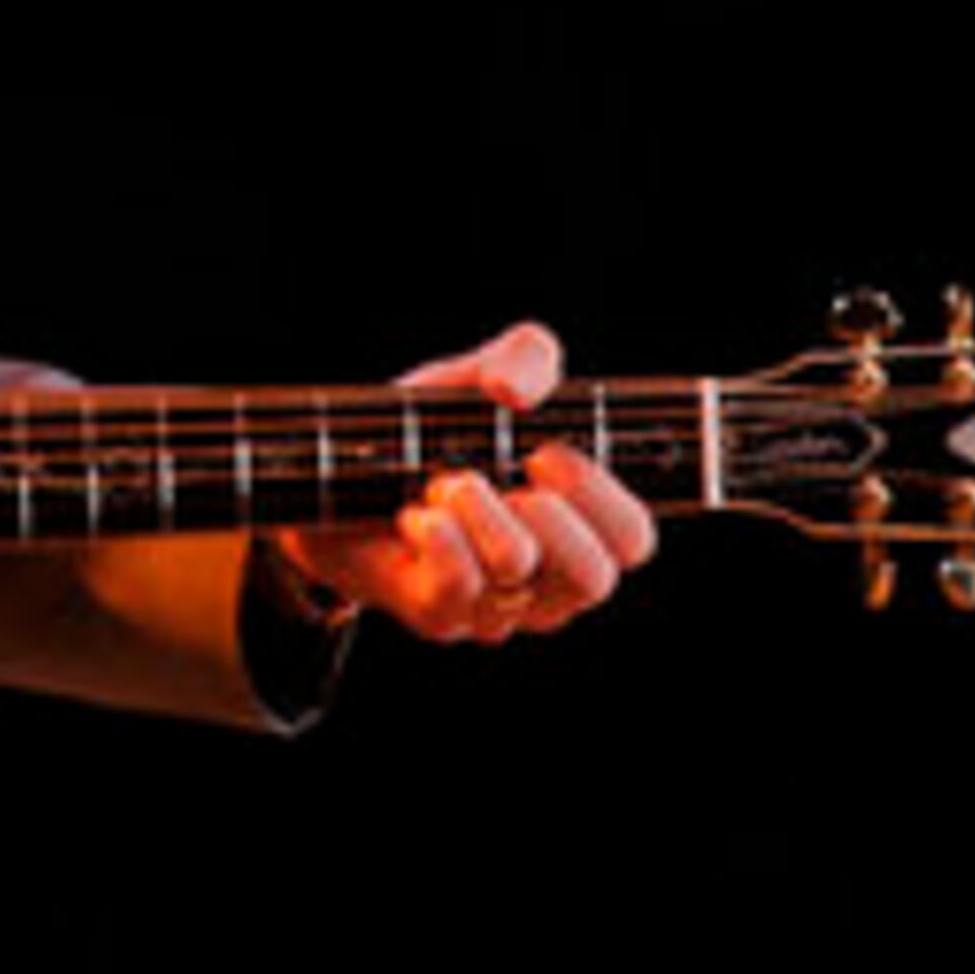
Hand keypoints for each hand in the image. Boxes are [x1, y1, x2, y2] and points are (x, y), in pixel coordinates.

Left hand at [274, 322, 655, 644]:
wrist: (343, 477)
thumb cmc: (432, 436)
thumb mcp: (480, 380)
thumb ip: (525, 357)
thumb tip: (518, 390)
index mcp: (579, 527)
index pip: (632, 539)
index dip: (600, 496)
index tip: (546, 453)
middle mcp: (549, 581)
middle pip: (594, 576)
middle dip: (547, 511)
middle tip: (504, 472)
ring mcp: (497, 608)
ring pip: (517, 565)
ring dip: (475, 503)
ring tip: (444, 483)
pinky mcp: (442, 616)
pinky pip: (457, 582)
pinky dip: (434, 530)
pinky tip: (415, 514)